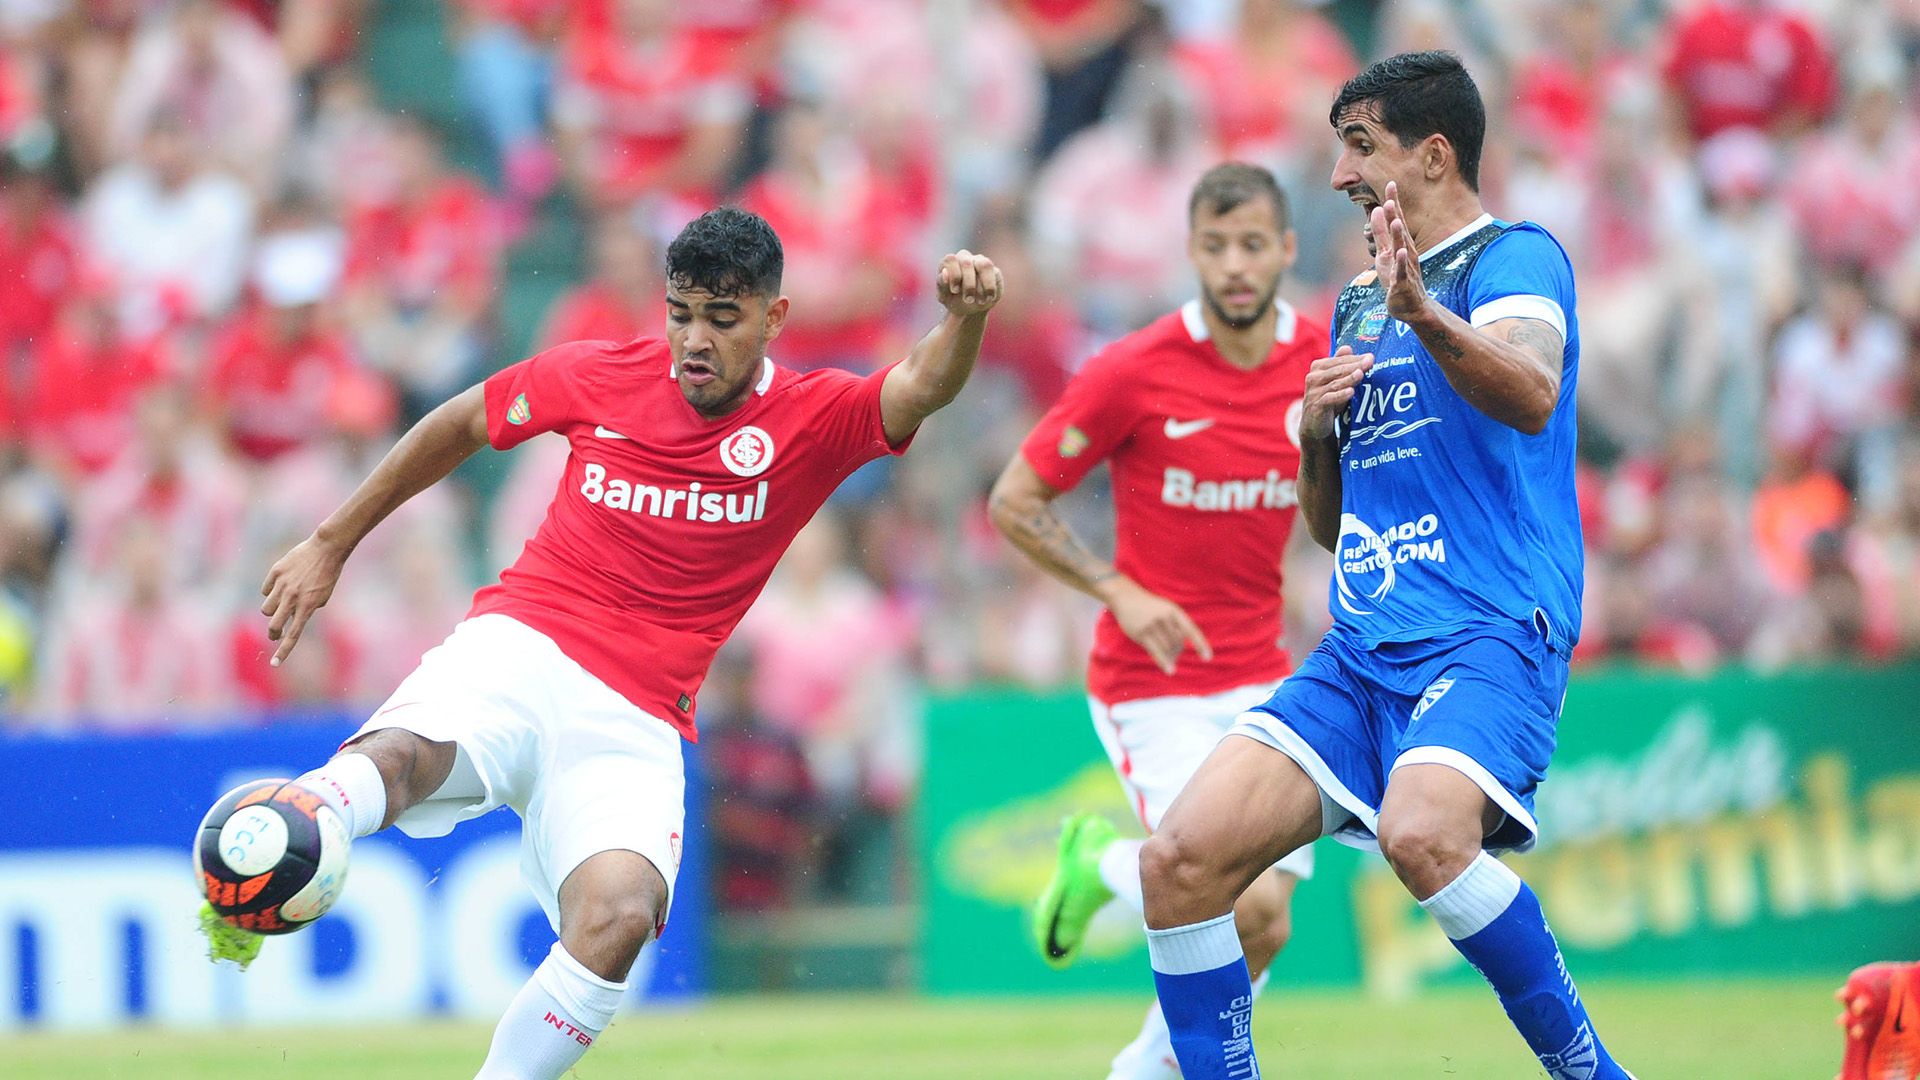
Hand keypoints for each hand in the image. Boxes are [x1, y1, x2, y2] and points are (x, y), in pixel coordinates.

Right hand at [259, 535, 348, 665]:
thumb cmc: (328, 574)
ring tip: (282, 603)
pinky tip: (280, 585)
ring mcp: (282, 585)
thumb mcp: (323, 596)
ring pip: (266, 608)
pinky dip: (270, 591)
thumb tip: (291, 617)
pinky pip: (265, 590)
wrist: (327, 548)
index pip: (293, 635)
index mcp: (308, 606)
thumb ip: (307, 609)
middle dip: (273, 632)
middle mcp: (293, 598)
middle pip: (274, 625)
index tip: (275, 664)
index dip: (283, 651)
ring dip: (272, 611)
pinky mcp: (275, 572)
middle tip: (275, 633)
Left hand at [936, 249, 1002, 317]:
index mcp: (950, 262)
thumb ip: (942, 285)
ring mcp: (981, 262)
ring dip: (983, 284)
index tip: (955, 291)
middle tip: (968, 300)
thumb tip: (945, 273)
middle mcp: (965, 258)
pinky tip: (988, 299)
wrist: (969, 310)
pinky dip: (991, 288)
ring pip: (985, 265)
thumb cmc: (954, 299)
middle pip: (967, 264)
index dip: (954, 274)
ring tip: (982, 301)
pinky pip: (995, 274)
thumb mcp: (945, 297)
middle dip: (968, 284)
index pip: (951, 259)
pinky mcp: (994, 271)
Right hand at [1102, 576, 1212, 675]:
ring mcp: (1152, 625)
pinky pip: (1156, 652)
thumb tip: (1179, 653)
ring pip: (1168, 648)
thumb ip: (1176, 626)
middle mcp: (1164, 617)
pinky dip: (1164, 662)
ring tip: (1170, 660)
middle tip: (1174, 655)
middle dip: (1178, 651)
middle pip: (1178, 642)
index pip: (1191, 630)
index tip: (1208, 658)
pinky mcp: (1141, 634)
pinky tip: (1170, 671)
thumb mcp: (1166, 609)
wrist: (1126, 597)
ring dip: (1170, 657)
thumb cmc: (1150, 607)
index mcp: (1174, 611)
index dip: (1200, 644)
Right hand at [1301, 345, 1373, 440]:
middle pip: (1337, 370)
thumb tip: (1348, 347)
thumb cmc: (1329, 399)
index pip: (1338, 360)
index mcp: (1318, 367)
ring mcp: (1313, 392)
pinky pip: (1328, 399)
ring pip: (1334, 383)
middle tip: (1370, 362)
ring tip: (1361, 374)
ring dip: (1348, 379)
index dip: (1354, 358)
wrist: (1314, 424)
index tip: (1370, 357)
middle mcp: (1313, 378)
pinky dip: (1340, 395)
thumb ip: (1341, 365)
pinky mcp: (1315, 407)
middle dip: (1355, 365)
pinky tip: (1350, 392)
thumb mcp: (1335, 381)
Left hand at [1370, 181, 1430, 322]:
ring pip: (1402, 249)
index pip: (1397, 220)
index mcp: (1400, 244)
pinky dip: (1400, 262)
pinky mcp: (1403, 283)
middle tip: (1390, 197)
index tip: (1391, 184)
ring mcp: (1405, 267)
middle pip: (1400, 231)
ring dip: (1399, 236)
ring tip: (1396, 221)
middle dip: (1395, 215)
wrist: (1410, 306)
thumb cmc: (1397, 277)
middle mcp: (1405, 252)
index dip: (1393, 203)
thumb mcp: (1384, 252)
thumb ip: (1381, 232)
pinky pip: (1402, 271)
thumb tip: (1377, 209)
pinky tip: (1399, 252)